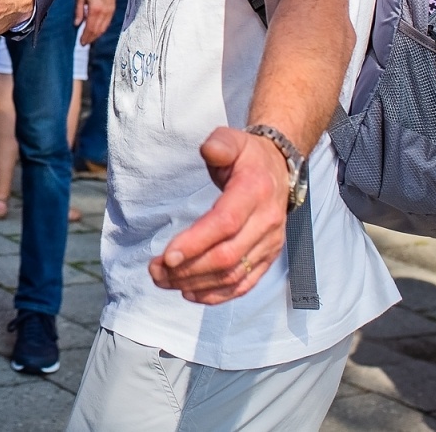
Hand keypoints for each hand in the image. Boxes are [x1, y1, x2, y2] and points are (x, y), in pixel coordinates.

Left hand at [75, 0, 117, 44]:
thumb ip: (78, 11)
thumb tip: (77, 24)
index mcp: (95, 9)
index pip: (90, 28)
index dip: (86, 37)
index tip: (81, 42)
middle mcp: (104, 12)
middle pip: (97, 31)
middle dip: (91, 38)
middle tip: (84, 43)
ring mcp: (110, 11)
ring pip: (103, 28)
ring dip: (96, 36)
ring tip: (89, 39)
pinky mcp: (113, 9)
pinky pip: (107, 23)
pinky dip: (102, 29)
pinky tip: (97, 31)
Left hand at [148, 127, 291, 303]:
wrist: (280, 170)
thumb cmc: (248, 157)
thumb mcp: (233, 140)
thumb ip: (220, 144)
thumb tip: (208, 150)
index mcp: (254, 191)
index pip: (226, 223)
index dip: (197, 242)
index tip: (168, 256)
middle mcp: (266, 222)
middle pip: (227, 255)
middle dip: (188, 268)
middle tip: (155, 271)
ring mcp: (269, 243)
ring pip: (233, 274)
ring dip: (196, 283)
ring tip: (164, 281)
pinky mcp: (268, 257)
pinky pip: (245, 284)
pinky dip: (218, 295)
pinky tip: (190, 293)